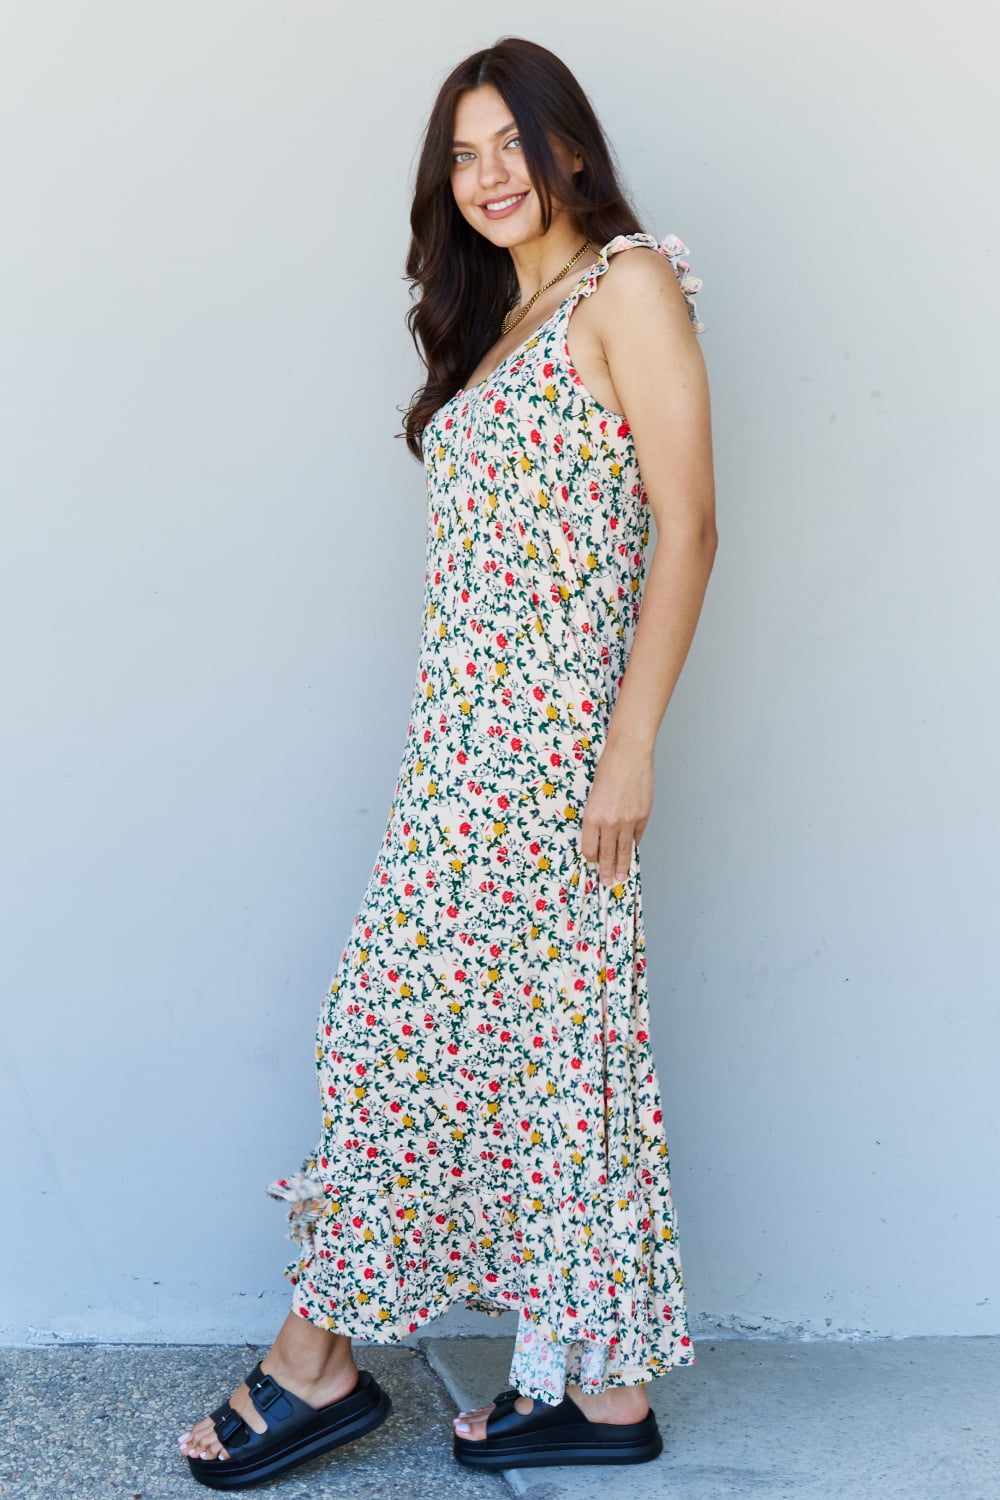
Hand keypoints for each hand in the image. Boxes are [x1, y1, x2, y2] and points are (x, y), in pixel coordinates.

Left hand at [579, 741, 653, 885]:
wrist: (628, 754)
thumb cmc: (608, 769)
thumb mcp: (593, 795)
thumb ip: (597, 817)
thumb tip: (601, 835)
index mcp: (592, 816)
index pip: (589, 847)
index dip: (591, 857)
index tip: (593, 862)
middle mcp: (609, 822)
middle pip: (607, 853)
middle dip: (606, 870)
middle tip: (607, 882)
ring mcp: (628, 821)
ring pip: (624, 850)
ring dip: (622, 865)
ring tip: (621, 877)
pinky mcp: (642, 816)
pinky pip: (637, 837)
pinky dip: (634, 845)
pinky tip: (631, 853)